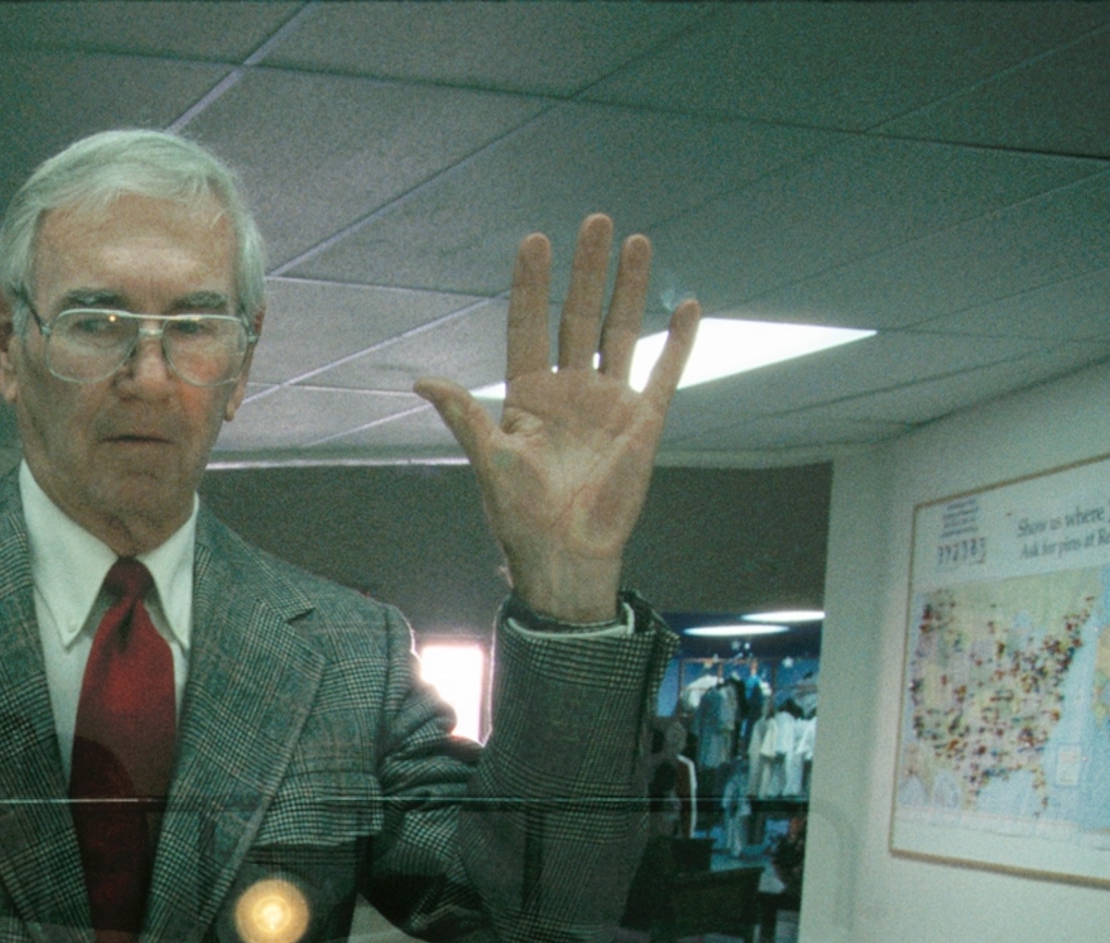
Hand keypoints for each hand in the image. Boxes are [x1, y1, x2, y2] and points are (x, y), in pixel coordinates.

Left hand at [414, 216, 696, 623]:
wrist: (566, 556)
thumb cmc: (520, 516)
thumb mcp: (490, 462)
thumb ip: (465, 417)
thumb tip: (422, 380)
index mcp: (528, 395)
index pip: (529, 326)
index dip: (532, 285)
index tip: (535, 240)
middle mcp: (569, 389)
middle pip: (578, 316)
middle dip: (586, 270)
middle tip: (595, 220)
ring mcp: (608, 402)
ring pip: (620, 331)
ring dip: (629, 288)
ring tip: (636, 242)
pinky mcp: (643, 422)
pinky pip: (664, 373)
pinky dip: (678, 342)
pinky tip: (687, 306)